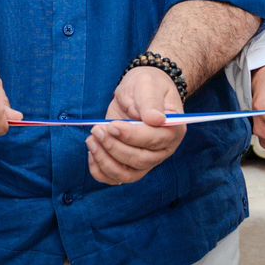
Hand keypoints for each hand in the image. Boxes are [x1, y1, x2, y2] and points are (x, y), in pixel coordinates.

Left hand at [86, 67, 186, 184]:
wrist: (141, 91)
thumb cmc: (147, 86)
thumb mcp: (148, 86)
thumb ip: (151, 102)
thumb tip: (156, 120)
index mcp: (172, 129)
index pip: (153, 140)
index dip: (131, 136)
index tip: (112, 125)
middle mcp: (163, 150)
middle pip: (139, 160)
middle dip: (114, 147)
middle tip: (97, 129)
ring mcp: (147, 161)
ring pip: (126, 175)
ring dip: (105, 160)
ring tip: (92, 139)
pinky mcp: (131, 165)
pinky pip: (115, 178)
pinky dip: (100, 170)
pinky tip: (92, 152)